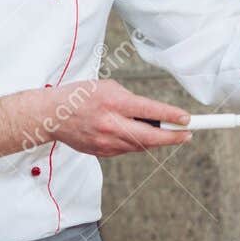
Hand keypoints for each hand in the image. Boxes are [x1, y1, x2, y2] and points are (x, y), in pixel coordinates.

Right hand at [42, 79, 191, 157]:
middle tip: (187, 134)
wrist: (52, 116)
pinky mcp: (102, 152)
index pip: (150, 111)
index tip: (187, 119)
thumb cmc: (80, 96)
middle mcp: (111, 125)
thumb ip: (130, 100)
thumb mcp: (107, 87)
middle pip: (150, 137)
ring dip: (154, 139)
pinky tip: (134, 133)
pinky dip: (135, 142)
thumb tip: (152, 113)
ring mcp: (106, 142)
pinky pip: (127, 149)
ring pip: (141, 145)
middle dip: (173, 137)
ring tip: (162, 130)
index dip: (171, 116)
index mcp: (113, 103)